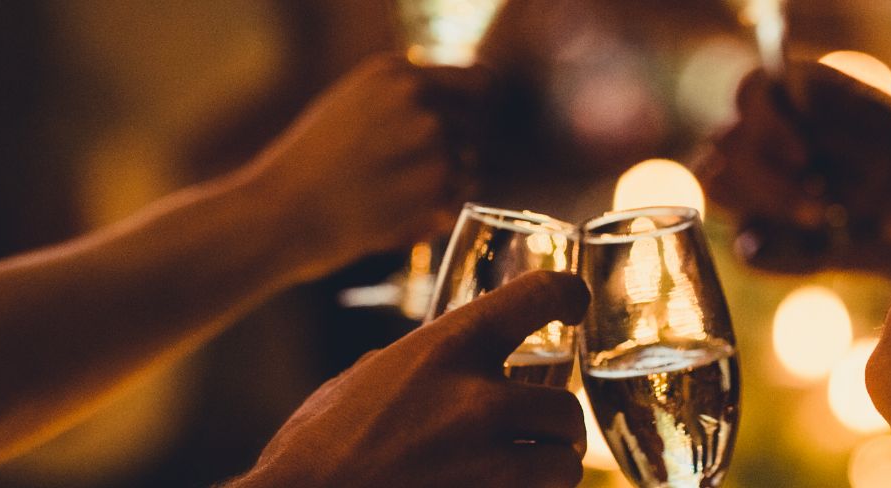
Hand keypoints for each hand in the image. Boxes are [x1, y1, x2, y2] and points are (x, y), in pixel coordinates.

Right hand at [229, 271, 588, 486]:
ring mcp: (488, 462)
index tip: (573, 304)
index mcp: (447, 348)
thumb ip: (423, 364)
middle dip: (554, 426)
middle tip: (541, 433)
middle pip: (566, 407)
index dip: (565, 294)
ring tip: (527, 471)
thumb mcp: (368, 376)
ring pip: (565, 464)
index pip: (538, 295)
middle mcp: (478, 400)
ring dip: (550, 469)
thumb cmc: (317, 444)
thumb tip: (455, 366)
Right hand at [239, 55, 472, 276]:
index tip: (450, 134)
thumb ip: (405, 101)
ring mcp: (430, 138)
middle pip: (476, 127)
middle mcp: (418, 96)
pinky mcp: (435, 183)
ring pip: (470, 164)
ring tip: (393, 196)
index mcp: (396, 72)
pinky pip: (459, 199)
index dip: (469, 113)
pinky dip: (436, 212)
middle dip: (455, 153)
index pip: (477, 82)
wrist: (279, 213)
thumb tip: (458, 113)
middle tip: (406, 177)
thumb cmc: (309, 167)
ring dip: (446, 185)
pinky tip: (394, 213)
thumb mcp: (352, 107)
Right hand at [697, 61, 890, 278]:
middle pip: (724, 142)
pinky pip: (746, 249)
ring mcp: (745, 182)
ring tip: (820, 221)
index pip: (750, 93)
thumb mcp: (886, 142)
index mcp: (790, 93)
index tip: (804, 156)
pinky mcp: (751, 231)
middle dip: (769, 180)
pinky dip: (780, 254)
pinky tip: (819, 249)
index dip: (768, 125)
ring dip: (767, 208)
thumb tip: (801, 107)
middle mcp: (757, 132)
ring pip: (717, 185)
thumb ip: (841, 124)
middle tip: (821, 204)